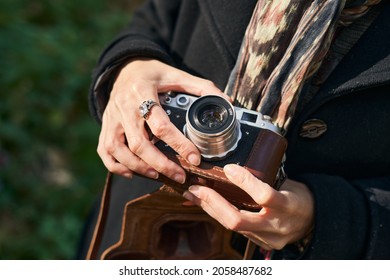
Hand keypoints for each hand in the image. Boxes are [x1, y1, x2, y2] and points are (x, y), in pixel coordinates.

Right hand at [97, 59, 225, 181]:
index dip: (179, 144)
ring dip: (139, 168)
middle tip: (180, 176)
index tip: (195, 158)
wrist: (123, 68)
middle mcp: (124, 108)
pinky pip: (105, 151)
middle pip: (139, 144)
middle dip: (161, 164)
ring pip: (119, 151)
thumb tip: (227, 103)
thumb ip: (201, 87)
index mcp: (143, 93)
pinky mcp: (105, 127)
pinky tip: (134, 172)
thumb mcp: (176, 75)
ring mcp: (111, 119)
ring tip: (158, 176)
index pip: (161, 125)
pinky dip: (118, 166)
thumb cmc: (152, 74)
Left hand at [183, 164, 313, 249]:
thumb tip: (236, 167)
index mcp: (287, 206)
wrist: (314, 223)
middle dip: (213, 203)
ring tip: (193, 195)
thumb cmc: (300, 198)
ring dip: (210, 209)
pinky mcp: (260, 242)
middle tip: (196, 188)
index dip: (245, 182)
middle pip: (238, 220)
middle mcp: (275, 225)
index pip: (264, 195)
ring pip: (232, 226)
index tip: (229, 168)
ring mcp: (267, 237)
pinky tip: (206, 204)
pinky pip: (235, 229)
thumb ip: (266, 178)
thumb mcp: (289, 184)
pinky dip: (219, 215)